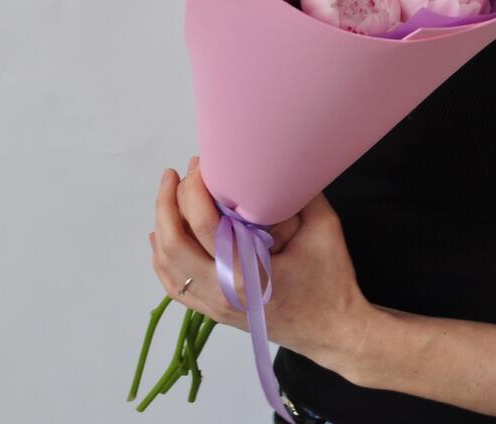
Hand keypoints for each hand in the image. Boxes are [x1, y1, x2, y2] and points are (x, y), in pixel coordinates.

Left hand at [150, 157, 373, 371]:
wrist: (332, 330)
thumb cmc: (330, 279)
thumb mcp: (324, 227)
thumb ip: (298, 194)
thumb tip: (276, 165)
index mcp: (246, 273)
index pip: (204, 226)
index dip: (194, 191)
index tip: (199, 164)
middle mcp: (221, 294)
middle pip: (174, 246)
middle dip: (167, 204)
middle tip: (175, 174)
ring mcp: (214, 307)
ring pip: (168, 267)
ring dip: (162, 227)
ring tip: (168, 195)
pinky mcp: (214, 312)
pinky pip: (175, 286)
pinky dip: (163, 258)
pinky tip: (163, 235)